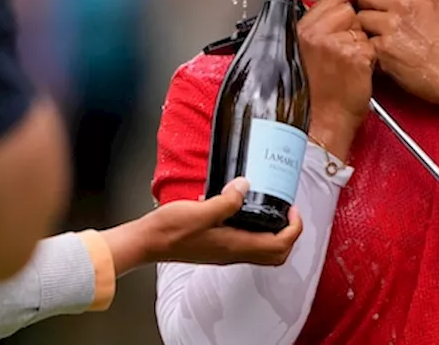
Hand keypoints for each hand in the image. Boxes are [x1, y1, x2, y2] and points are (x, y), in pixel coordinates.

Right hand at [102, 178, 301, 275]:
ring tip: (270, 209)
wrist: (144, 243)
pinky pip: (245, 243)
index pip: (279, 246)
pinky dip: (253, 229)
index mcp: (235, 246)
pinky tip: (240, 208)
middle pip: (275, 254)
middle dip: (288, 234)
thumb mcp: (201, 210)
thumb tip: (245, 186)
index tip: (293, 209)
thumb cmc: (169, 231)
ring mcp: (224, 252)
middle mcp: (233, 253)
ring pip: (261, 250)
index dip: (293, 228)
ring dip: (273, 233)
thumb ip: (226, 200)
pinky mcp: (215, 247)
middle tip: (287, 212)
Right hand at [298, 0, 375, 160]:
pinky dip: (371, 57)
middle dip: (354, 25)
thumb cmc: (316, 92)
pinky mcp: (356, 56)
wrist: (323, 121)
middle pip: (349, 10)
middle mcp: (317, 35)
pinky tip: (358, 72)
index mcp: (301, 32)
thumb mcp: (307, 52)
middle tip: (346, 49)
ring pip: (362, 27)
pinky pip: (372, 45)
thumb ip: (320, 25)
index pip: (329, 0)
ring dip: (362, 42)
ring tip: (349, 64)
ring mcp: (337, 44)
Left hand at [356, 0, 438, 117]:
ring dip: (365, 28)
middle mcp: (402, 6)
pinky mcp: (382, 50)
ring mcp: (390, 27)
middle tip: (374, 16)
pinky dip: (369, 49)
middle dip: (366, 5)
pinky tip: (381, 54)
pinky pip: (363, 43)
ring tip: (378, 38)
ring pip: (359, 18)